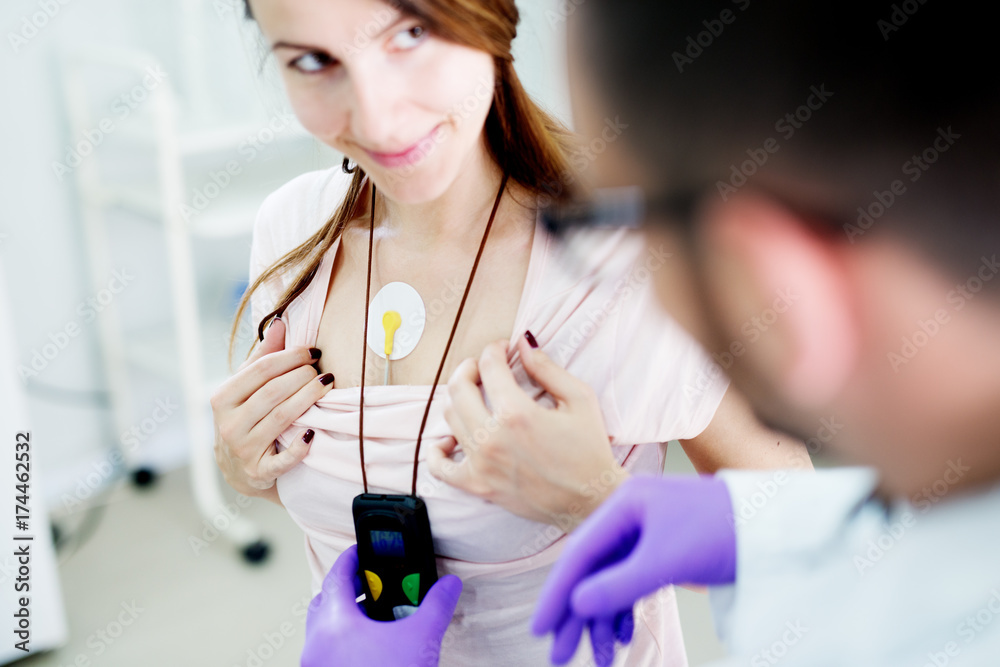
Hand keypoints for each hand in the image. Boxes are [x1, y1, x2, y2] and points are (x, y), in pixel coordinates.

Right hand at [210, 316, 333, 497]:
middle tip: (323, 370)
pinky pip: (283, 459)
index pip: (260, 370)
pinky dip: (300, 446)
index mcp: (222, 398)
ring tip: (328, 384)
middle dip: (302, 377)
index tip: (313, 351)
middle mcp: (228, 425)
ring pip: (281, 418)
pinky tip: (314, 431)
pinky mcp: (259, 472)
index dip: (290, 357)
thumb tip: (280, 323)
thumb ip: (263, 357)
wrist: (236, 468)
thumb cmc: (246, 416)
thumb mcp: (246, 388)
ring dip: (308, 399)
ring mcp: (243, 450)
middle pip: (272, 392)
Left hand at [301, 545, 462, 666]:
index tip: (361, 550)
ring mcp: (316, 666)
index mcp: (334, 623)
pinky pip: (327, 652)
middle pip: (325, 601)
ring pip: (324, 629)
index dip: (350, 559)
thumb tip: (450, 585)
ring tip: (375, 617)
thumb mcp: (422, 639)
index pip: (336, 576)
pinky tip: (371, 648)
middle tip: (372, 584)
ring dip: (346, 616)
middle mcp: (317, 643)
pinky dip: (344, 640)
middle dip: (348, 589)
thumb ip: (436, 605)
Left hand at [426, 333, 627, 528]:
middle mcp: (492, 437)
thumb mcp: (579, 399)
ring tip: (474, 395)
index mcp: (517, 413)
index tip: (502, 348)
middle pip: (459, 387)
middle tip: (482, 366)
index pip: (489, 366)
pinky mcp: (478, 486)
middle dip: (469, 367)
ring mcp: (481, 463)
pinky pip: (440, 467)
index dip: (494, 349)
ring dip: (458, 398)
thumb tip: (523, 342)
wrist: (592, 500)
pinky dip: (437, 450)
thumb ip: (547, 368)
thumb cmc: (589, 450)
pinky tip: (451, 439)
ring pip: (449, 417)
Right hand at [531, 475, 736, 664]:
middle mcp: (631, 517)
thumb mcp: (667, 561)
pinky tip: (624, 637)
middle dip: (576, 615)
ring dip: (604, 620)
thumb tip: (577, 605)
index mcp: (625, 506)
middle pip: (591, 570)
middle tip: (560, 656)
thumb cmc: (722, 531)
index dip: (557, 594)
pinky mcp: (666, 550)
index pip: (578, 554)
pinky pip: (634, 583)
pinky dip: (627, 610)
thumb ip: (619, 585)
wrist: (777, 525)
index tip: (540, 630)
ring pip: (612, 581)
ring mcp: (648, 533)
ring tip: (600, 660)